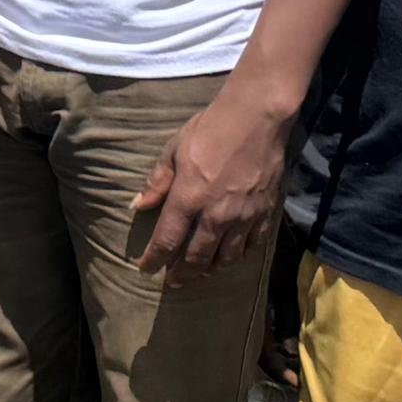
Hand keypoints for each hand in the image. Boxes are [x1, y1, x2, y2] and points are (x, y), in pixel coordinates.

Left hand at [135, 90, 294, 275]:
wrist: (257, 119)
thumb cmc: (210, 129)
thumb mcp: (173, 150)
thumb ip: (157, 182)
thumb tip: (137, 206)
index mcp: (188, 199)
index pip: (167, 240)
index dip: (155, 259)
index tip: (147, 269)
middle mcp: (216, 215)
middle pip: (197, 256)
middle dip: (182, 273)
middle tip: (173, 283)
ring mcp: (243, 217)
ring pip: (226, 256)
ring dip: (210, 268)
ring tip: (199, 273)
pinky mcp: (265, 213)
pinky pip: (252, 245)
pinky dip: (239, 256)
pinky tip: (231, 257)